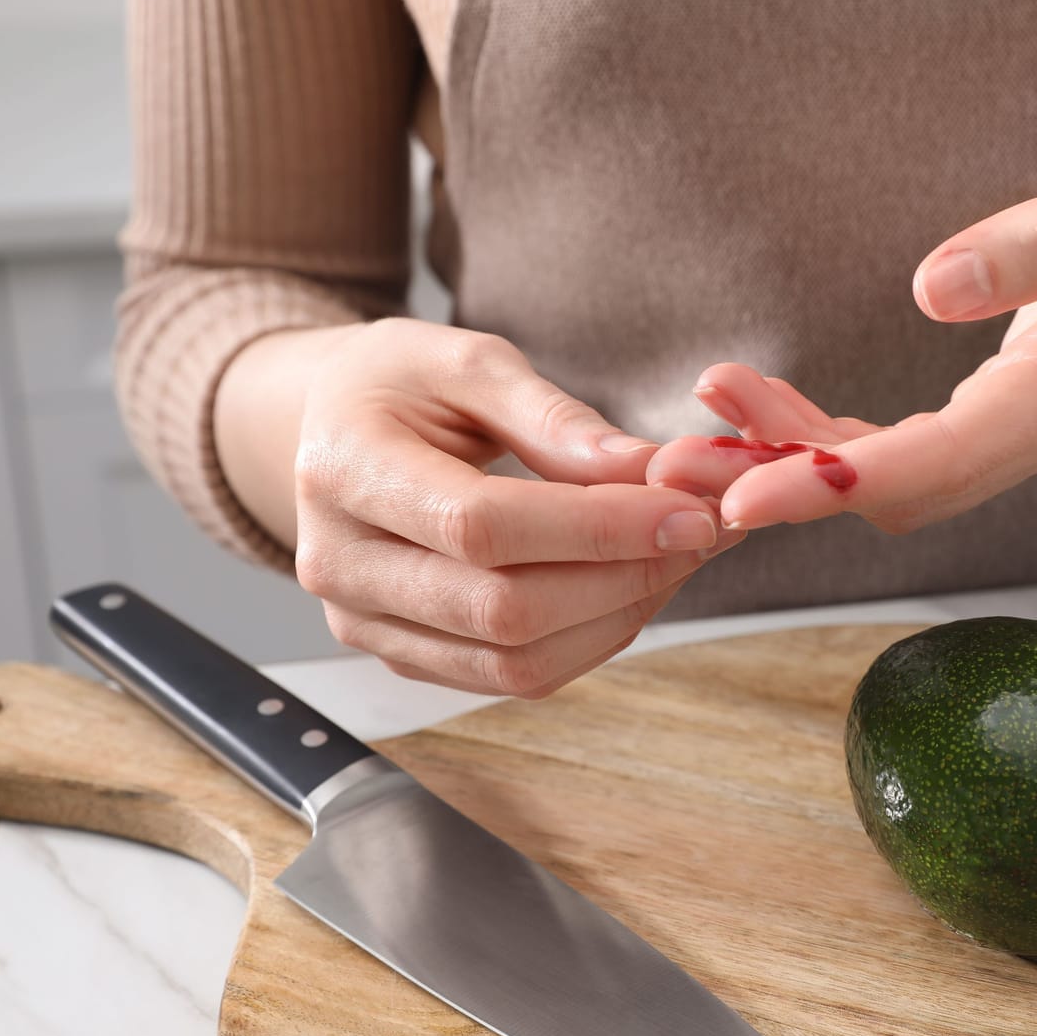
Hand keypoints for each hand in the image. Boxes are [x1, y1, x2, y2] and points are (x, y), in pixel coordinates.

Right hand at [286, 319, 739, 696]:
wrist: (332, 428)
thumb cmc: (400, 384)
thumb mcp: (467, 360)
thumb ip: (553, 416)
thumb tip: (647, 471)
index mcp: (344, 469)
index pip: (481, 526)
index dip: (596, 528)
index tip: (687, 508)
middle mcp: (340, 564)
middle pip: (501, 608)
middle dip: (624, 575)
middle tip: (704, 531)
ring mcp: (365, 622)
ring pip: (514, 660)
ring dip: (620, 615)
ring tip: (680, 557)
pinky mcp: (402, 655)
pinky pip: (511, 675)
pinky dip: (590, 638)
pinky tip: (634, 585)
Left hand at [649, 91, 1036, 532]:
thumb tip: (930, 288)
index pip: (942, 464)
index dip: (833, 483)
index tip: (740, 496)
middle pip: (900, 491)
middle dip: (781, 487)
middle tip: (664, 479)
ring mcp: (1030, 427)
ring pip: (893, 478)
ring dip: (789, 465)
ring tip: (687, 437)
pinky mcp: (1008, 406)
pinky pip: (903, 446)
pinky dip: (825, 437)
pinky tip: (757, 409)